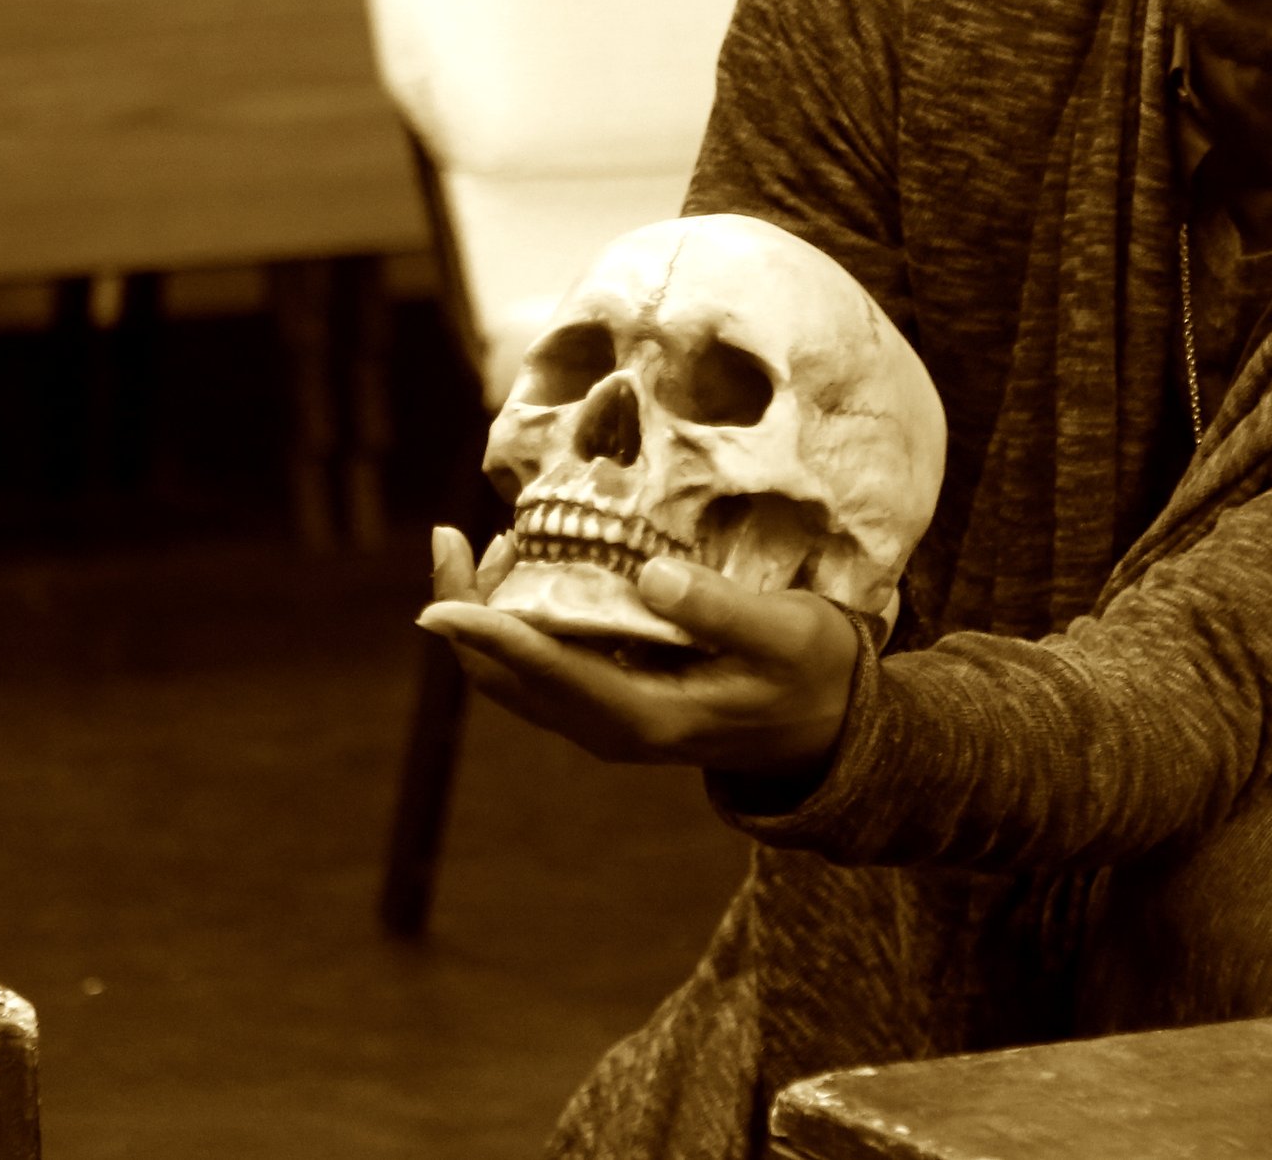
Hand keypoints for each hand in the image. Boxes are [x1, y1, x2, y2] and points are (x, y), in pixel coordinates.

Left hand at [415, 526, 860, 779]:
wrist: (832, 733)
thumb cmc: (815, 675)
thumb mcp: (787, 634)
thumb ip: (721, 609)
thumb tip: (648, 574)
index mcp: (646, 716)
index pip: (546, 672)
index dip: (487, 633)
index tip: (439, 600)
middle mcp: (612, 728)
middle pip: (505, 681)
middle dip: (465, 613)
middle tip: (452, 538)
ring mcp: (608, 721)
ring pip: (515, 678)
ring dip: (487, 615)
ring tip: (489, 541)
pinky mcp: (614, 704)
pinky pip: (541, 669)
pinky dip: (517, 623)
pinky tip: (534, 567)